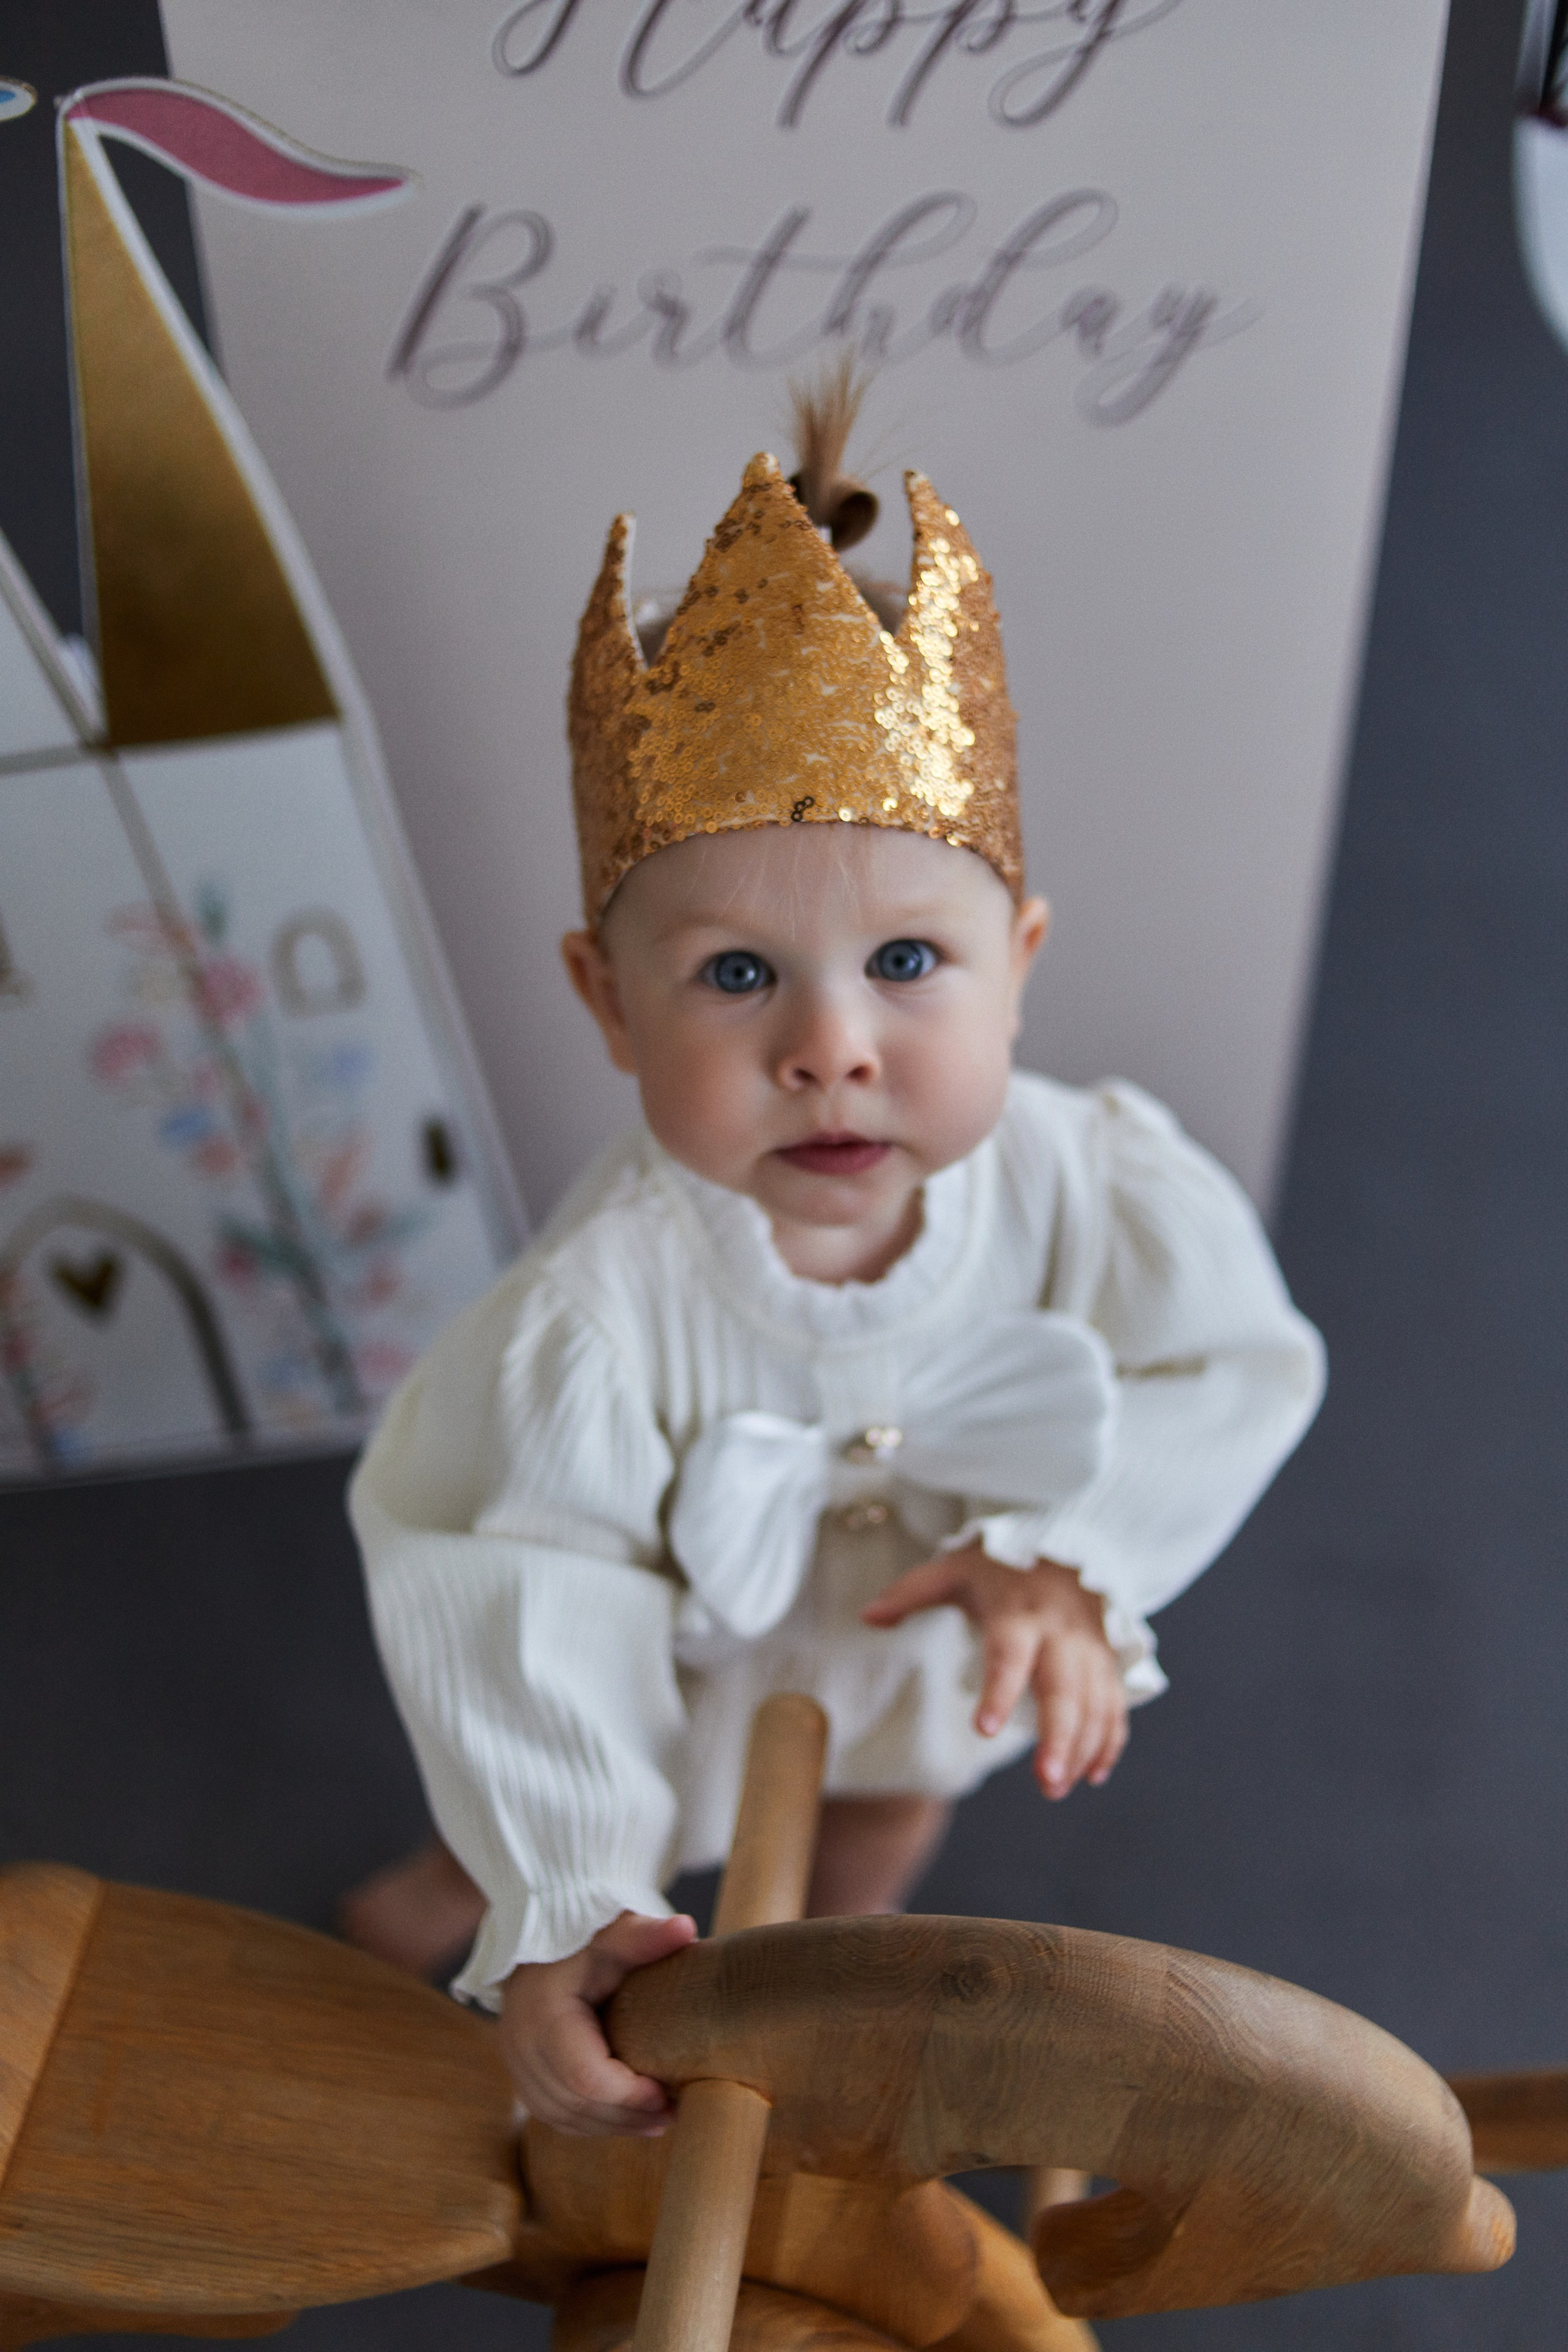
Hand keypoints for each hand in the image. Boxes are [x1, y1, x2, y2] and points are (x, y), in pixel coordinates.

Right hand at [500, 1909, 696, 2135]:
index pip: (584, 2075)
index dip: (627, 2095)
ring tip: (658, 2121)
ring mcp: (516, 2063)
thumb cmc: (583, 1940)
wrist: (540, 1945)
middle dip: (626, 2116)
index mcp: (542, 2013)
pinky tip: (626, 2119)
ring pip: (562, 2116)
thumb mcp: (613, 1934)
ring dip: (611, 2125)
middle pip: (574, 2103)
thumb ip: (646, 1936)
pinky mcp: (522, 2075)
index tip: (667, 2094)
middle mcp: (520, 2044)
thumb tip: (687, 1929)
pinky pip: (553, 2114)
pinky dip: (591, 2122)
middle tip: (673, 2113)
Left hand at [862, 1543, 1127, 1798]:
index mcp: (1017, 1612)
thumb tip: (867, 1617)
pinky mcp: (1106, 1660)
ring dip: (1082, 1748)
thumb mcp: (952, 1569)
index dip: (998, 1692)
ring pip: (1094, 1702)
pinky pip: (1115, 1703)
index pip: (1008, 1655)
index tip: (983, 1729)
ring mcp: (1089, 1647)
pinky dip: (1109, 1740)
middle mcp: (1059, 1632)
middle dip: (1058, 1738)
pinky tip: (1093, 1774)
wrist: (1065, 1542)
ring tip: (1057, 1788)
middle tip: (1045, 1783)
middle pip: (1063, 1689)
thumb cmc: (999, 1565)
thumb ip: (910, 1593)